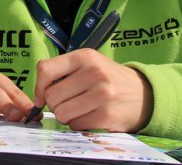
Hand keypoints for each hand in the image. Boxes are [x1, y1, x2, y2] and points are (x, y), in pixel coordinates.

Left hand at [30, 49, 152, 131]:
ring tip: (78, 109)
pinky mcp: (107, 115)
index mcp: (84, 56)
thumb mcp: (88, 63)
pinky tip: (89, 115)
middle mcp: (94, 72)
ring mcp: (102, 94)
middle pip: (52, 96)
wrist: (143, 93)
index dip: (39, 86)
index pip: (46, 70)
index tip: (41, 95)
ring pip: (61, 113)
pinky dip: (78, 123)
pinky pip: (76, 125)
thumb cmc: (107, 78)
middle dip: (54, 103)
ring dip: (65, 115)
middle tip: (66, 102)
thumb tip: (38, 93)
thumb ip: (62, 70)